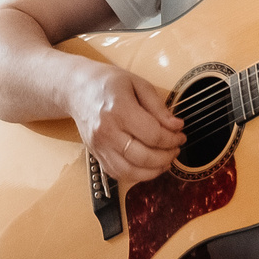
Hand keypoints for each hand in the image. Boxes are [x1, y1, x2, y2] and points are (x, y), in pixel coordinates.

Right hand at [72, 63, 184, 186]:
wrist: (77, 89)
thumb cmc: (108, 83)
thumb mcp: (138, 84)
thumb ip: (158, 106)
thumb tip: (176, 126)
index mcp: (118, 110)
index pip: (153, 134)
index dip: (172, 138)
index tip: (181, 134)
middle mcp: (106, 131)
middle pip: (143, 157)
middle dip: (167, 156)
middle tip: (176, 149)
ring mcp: (99, 146)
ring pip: (130, 172)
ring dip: (153, 171)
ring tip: (165, 160)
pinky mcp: (96, 155)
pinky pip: (118, 174)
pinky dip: (136, 175)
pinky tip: (148, 165)